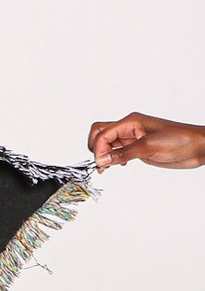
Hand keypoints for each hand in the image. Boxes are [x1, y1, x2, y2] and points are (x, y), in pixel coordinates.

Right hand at [89, 113, 204, 170]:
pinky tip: (117, 166)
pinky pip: (117, 151)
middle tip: (101, 164)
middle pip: (100, 133)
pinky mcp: (137, 149)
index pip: (103, 133)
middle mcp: (129, 128)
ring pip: (107, 143)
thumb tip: (103, 160)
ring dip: (103, 155)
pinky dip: (112, 159)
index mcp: (131, 122)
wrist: (197, 147)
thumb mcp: (148, 147)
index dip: (99, 149)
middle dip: (96, 149)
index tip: (103, 163)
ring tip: (106, 168)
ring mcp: (133, 138)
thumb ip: (123, 153)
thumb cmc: (179, 140)